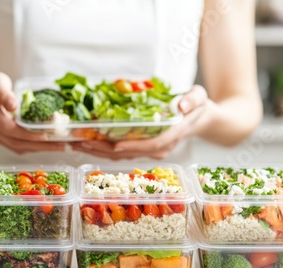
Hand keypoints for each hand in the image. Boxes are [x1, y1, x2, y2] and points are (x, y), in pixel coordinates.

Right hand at [0, 72, 64, 153]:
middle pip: (15, 143)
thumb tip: (14, 106)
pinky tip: (45, 145)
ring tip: (57, 147)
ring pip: (16, 147)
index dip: (28, 135)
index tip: (46, 136)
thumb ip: (4, 93)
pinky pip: (15, 146)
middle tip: (60, 146)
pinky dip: (31, 147)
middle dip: (39, 146)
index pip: (9, 129)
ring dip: (38, 149)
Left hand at [70, 85, 209, 159]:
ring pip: (123, 155)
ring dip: (100, 151)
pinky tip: (90, 144)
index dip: (132, 146)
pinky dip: (105, 149)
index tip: (115, 144)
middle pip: (130, 153)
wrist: (202, 119)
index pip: (151, 145)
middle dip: (105, 149)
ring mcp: (152, 152)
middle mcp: (160, 148)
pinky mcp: (145, 150)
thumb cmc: (200, 107)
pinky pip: (123, 152)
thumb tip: (183, 105)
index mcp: (172, 136)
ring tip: (80, 143)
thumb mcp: (201, 97)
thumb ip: (194, 99)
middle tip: (84, 142)